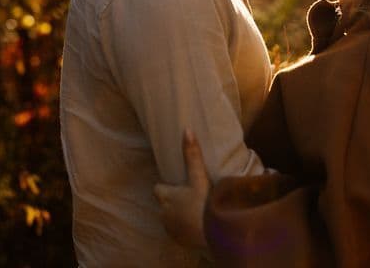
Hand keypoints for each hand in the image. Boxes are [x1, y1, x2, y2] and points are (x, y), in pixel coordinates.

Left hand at [154, 128, 209, 247]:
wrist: (212, 233)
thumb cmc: (204, 202)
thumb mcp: (199, 176)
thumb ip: (192, 154)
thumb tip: (187, 129)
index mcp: (166, 196)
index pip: (157, 189)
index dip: (165, 187)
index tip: (175, 185)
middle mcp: (164, 213)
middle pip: (164, 204)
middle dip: (172, 202)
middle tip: (189, 197)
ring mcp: (170, 228)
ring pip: (170, 218)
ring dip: (178, 215)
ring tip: (194, 211)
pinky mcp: (178, 240)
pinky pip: (178, 232)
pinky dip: (184, 228)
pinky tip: (196, 224)